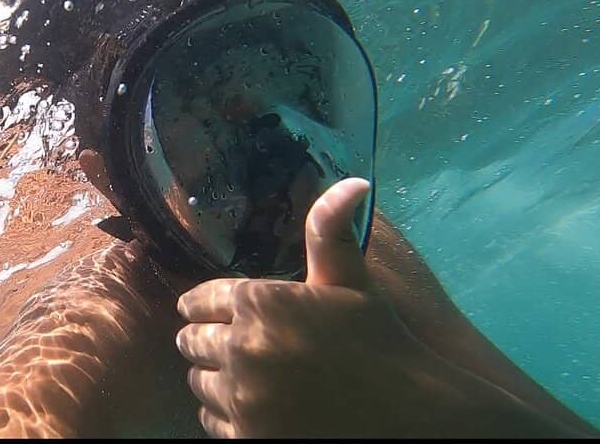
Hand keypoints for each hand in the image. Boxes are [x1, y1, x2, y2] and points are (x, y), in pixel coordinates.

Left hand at [174, 179, 475, 436]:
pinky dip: (221, 413)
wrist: (408, 416)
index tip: (201, 308)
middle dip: (202, 338)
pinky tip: (245, 407)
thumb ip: (331, 232)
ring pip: (198, 382)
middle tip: (216, 341)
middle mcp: (242, 348)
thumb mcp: (352, 282)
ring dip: (210, 376)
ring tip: (234, 373)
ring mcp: (243, 398)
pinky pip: (209, 421)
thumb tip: (353, 181)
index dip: (201, 303)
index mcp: (260, 303)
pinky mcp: (247, 436)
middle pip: (191, 341)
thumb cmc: (379, 342)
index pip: (200, 299)